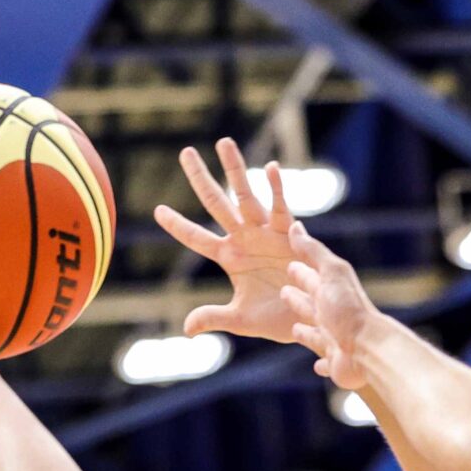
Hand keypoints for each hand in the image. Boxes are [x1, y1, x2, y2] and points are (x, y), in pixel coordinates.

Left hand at [152, 137, 303, 343]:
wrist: (312, 319)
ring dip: (235, 170)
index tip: (158, 210)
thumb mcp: (241, 320)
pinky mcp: (289, 233)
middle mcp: (244, 238)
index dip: (178, 225)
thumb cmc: (276, 318)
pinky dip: (277, 188)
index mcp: (229, 257)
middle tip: (185, 152)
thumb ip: (214, 317)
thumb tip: (186, 328)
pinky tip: (271, 167)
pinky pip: (282, 208)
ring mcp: (266, 232)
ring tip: (223, 143)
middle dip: (200, 178)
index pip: (197, 238)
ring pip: (245, 195)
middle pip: (216, 203)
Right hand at [280, 222, 381, 392]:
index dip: (300, 271)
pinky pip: (325, 361)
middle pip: (311, 304)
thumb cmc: (348, 309)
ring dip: (305, 330)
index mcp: (330, 292)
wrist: (369, 349)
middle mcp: (332, 315)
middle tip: (284, 290)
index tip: (289, 263)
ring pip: (315, 333)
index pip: (311, 278)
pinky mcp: (335, 361)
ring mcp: (334, 339)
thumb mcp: (331, 273)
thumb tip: (296, 225)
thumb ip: (314, 252)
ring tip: (292, 328)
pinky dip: (321, 363)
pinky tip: (317, 365)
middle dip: (298, 298)